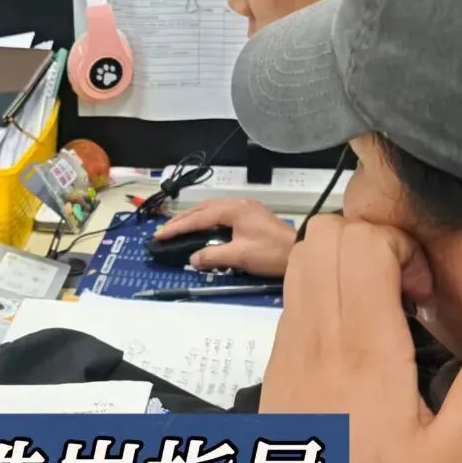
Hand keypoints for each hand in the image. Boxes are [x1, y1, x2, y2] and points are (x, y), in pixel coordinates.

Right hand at [154, 198, 295, 275]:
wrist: (300, 250)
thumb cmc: (271, 252)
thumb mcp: (239, 256)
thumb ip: (213, 255)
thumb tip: (193, 258)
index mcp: (233, 210)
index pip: (198, 218)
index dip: (178, 227)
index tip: (160, 234)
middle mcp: (237, 204)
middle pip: (203, 209)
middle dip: (182, 220)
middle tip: (165, 231)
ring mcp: (245, 208)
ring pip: (212, 209)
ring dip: (194, 218)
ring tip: (179, 228)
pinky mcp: (251, 215)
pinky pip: (221, 213)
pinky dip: (207, 220)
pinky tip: (203, 227)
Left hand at [243, 215, 461, 462]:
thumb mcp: (458, 445)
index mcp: (366, 349)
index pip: (362, 243)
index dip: (399, 246)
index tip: (421, 288)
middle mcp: (319, 334)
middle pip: (325, 233)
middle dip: (371, 241)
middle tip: (400, 286)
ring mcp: (289, 341)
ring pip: (301, 254)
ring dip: (342, 259)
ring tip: (376, 303)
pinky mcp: (276, 354)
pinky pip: (290, 291)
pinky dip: (321, 286)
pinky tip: (351, 329)